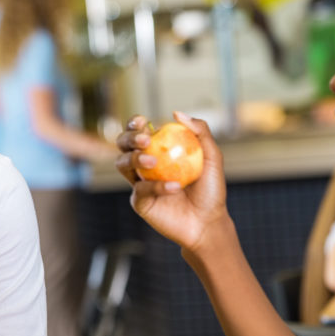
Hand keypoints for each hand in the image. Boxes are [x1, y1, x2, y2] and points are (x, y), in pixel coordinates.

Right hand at [115, 112, 227, 251]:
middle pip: (123, 145)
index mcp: (159, 150)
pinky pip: (140, 189)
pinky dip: (156, 186)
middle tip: (145, 140)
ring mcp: (140, 183)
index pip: (140, 131)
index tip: (143, 121)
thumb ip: (200, 132)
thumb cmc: (211, 190)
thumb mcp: (212, 158)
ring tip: (153, 162)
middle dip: (128, 138)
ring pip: (122, 164)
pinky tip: (174, 187)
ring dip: (135, 159)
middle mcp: (145, 165)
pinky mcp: (139, 202)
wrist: (208, 223)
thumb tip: (176, 113)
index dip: (135, 123)